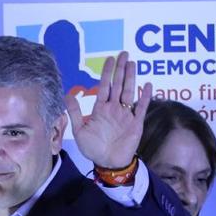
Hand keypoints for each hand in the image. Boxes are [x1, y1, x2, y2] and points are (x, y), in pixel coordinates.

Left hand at [66, 51, 151, 168]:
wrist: (107, 162)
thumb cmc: (93, 147)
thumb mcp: (79, 130)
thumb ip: (75, 112)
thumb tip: (67, 94)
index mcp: (101, 109)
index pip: (104, 87)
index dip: (106, 73)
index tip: (109, 59)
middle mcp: (114, 108)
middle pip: (118, 85)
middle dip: (120, 69)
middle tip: (123, 54)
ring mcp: (125, 114)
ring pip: (129, 92)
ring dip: (131, 78)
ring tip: (132, 63)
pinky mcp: (135, 123)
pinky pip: (141, 108)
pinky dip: (144, 97)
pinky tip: (147, 85)